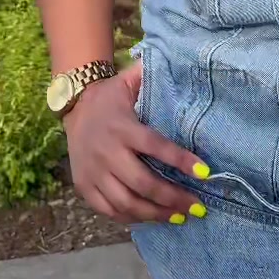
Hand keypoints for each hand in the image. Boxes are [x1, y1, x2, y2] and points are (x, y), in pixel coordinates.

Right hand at [63, 60, 210, 224]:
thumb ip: (149, 75)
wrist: (73, 108)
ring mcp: (93, 172)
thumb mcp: (128, 81)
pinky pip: (108, 210)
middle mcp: (107, 152)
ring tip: (179, 216)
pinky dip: (131, 218)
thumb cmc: (110, 97)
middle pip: (143, 182)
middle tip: (197, 207)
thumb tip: (177, 60)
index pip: (155, 146)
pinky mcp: (84, 186)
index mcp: (123, 127)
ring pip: (126, 202)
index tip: (205, 173)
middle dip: (173, 197)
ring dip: (155, 214)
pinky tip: (151, 217)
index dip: (181, 160)